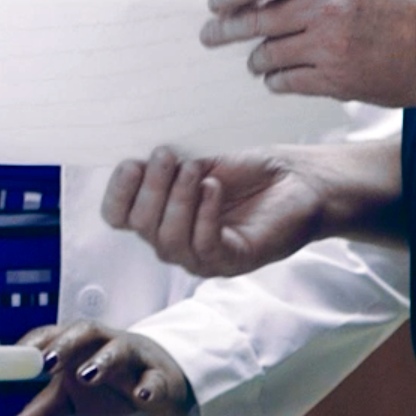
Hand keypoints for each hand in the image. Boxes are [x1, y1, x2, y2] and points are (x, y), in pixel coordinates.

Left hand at [0, 321, 193, 415]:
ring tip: (87, 375)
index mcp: (78, 344)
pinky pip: (156, 378)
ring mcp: (134, 357)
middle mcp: (104, 343)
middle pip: (85, 331)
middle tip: (48, 364)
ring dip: (103, 360)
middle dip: (65, 345)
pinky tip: (141, 396)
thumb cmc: (110, 382)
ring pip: (120, 349)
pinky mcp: (160, 377)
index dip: (34, 342)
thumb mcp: (71, 399)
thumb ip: (38, 414)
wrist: (163, 381)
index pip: (52, 333)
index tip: (16, 356)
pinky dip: (150, 386)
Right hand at [101, 146, 329, 277]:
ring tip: (195, 171)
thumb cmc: (248, 170)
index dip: (117, 192)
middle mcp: (174, 239)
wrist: (298, 180)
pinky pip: (205, 247)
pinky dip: (205, 215)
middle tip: (168, 156)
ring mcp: (202, 256)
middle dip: (151, 188)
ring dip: (177, 200)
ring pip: (168, 240)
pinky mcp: (232, 261)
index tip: (132, 163)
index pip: (117, 216)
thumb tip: (132, 154)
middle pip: (140, 226)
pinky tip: (214, 188)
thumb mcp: (197, 159)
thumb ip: (164, 163)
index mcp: (159, 213)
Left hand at [202, 0, 415, 107]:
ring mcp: (331, 46)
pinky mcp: (337, 80)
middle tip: (209, 37)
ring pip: (267, 55)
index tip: (214, 2)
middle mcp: (326, 9)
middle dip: (224, 30)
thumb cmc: (399, 5)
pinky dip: (276, 81)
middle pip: (254, 20)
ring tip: (255, 61)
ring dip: (256, 60)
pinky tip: (278, 78)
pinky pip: (286, 82)